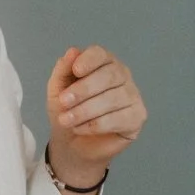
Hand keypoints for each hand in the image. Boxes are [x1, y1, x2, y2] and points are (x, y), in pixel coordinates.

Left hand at [45, 43, 145, 194]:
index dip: (89, 60)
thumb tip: (72, 51)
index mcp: (103, 63)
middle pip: (110, 75)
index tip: (76, 70)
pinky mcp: (137, 117)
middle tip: (63, 102)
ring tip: (66, 120)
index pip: (101, 54)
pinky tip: (80, 129)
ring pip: (113, 98)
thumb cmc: (68, 110)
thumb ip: (63, 70)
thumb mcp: (57, 89)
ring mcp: (132, 96)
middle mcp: (122, 76)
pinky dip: (96, 125)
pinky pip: (119, 118)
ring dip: (85, 110)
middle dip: (84, 89)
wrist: (72, 143)